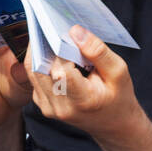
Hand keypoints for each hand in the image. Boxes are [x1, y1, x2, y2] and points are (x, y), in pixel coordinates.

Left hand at [24, 26, 140, 140]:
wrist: (113, 124)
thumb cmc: (118, 97)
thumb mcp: (119, 71)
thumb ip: (98, 51)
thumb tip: (75, 31)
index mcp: (82, 100)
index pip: (61, 71)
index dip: (60, 49)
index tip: (67, 33)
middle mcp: (60, 107)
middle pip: (40, 68)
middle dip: (45, 45)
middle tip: (53, 26)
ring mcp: (48, 108)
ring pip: (33, 71)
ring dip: (41, 51)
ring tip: (53, 36)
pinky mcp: (42, 103)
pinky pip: (34, 77)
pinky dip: (42, 62)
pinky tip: (54, 53)